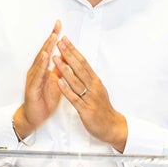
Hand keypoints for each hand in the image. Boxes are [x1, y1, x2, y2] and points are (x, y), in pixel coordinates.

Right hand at [12, 21, 64, 138]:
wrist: (35, 116)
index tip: (60, 25)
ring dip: (46, 48)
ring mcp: (33, 78)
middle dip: (51, 38)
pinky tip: (46, 57)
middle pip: (44, 51)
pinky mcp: (32, 87)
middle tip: (57, 26)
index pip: (50, 50)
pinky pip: (38, 75)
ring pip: (40, 61)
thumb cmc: (44, 99)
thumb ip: (61, 69)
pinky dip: (42, 65)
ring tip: (53, 37)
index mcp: (43, 69)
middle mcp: (37, 70)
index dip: (55, 37)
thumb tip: (67, 56)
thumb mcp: (56, 81)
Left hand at [53, 37, 127, 151]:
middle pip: (79, 67)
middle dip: (68, 54)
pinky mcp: (86, 109)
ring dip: (65, 69)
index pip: (83, 62)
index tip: (65, 40)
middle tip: (59, 43)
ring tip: (55, 58)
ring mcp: (89, 97)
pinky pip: (74, 98)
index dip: (73, 50)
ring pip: (76, 81)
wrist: (112, 126)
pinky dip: (67, 90)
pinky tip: (59, 82)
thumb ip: (87, 78)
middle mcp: (93, 87)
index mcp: (94, 81)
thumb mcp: (96, 89)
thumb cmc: (102, 108)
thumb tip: (78, 65)